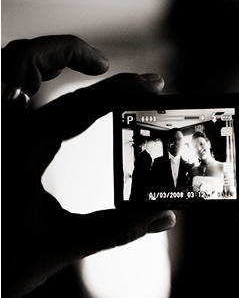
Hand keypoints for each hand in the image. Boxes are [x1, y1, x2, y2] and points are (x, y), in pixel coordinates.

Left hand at [3, 35, 176, 297]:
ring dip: (42, 60)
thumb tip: (163, 217)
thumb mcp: (58, 247)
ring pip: (4, 68)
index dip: (121, 90)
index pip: (79, 106)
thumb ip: (115, 228)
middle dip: (69, 50)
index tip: (152, 83)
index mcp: (20, 153)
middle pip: (25, 59)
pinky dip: (22, 84)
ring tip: (74, 72)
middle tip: (103, 65)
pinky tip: (41, 103)